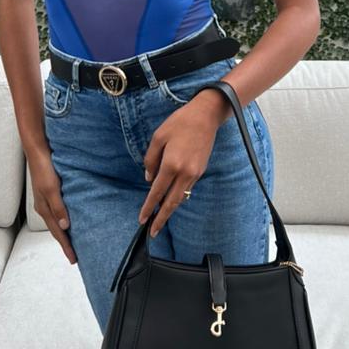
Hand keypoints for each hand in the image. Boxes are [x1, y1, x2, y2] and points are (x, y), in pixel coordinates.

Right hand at [28, 148, 76, 264]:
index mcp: (44, 209)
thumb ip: (58, 207)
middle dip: (65, 242)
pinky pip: (58, 210)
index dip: (66, 246)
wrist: (37, 151)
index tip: (74, 259)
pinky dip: (64, 218)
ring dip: (65, 231)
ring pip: (57, 220)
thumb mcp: (52, 188)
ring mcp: (46, 200)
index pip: (57, 233)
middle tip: (75, 255)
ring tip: (74, 240)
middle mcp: (44, 207)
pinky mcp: (49, 192)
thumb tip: (65, 226)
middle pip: (56, 229)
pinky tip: (70, 218)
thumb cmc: (44, 168)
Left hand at [138, 92, 225, 237]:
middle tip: (152, 231)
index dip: (149, 207)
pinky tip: (171, 199)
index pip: (157, 192)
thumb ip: (150, 159)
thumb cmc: (179, 123)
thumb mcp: (158, 137)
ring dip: (170, 209)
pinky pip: (187, 188)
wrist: (205, 116)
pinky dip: (178, 196)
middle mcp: (185, 172)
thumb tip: (149, 179)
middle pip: (171, 202)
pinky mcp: (200, 170)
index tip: (142, 219)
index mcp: (171, 164)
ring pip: (181, 197)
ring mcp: (195, 173)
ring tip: (160, 219)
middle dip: (161, 218)